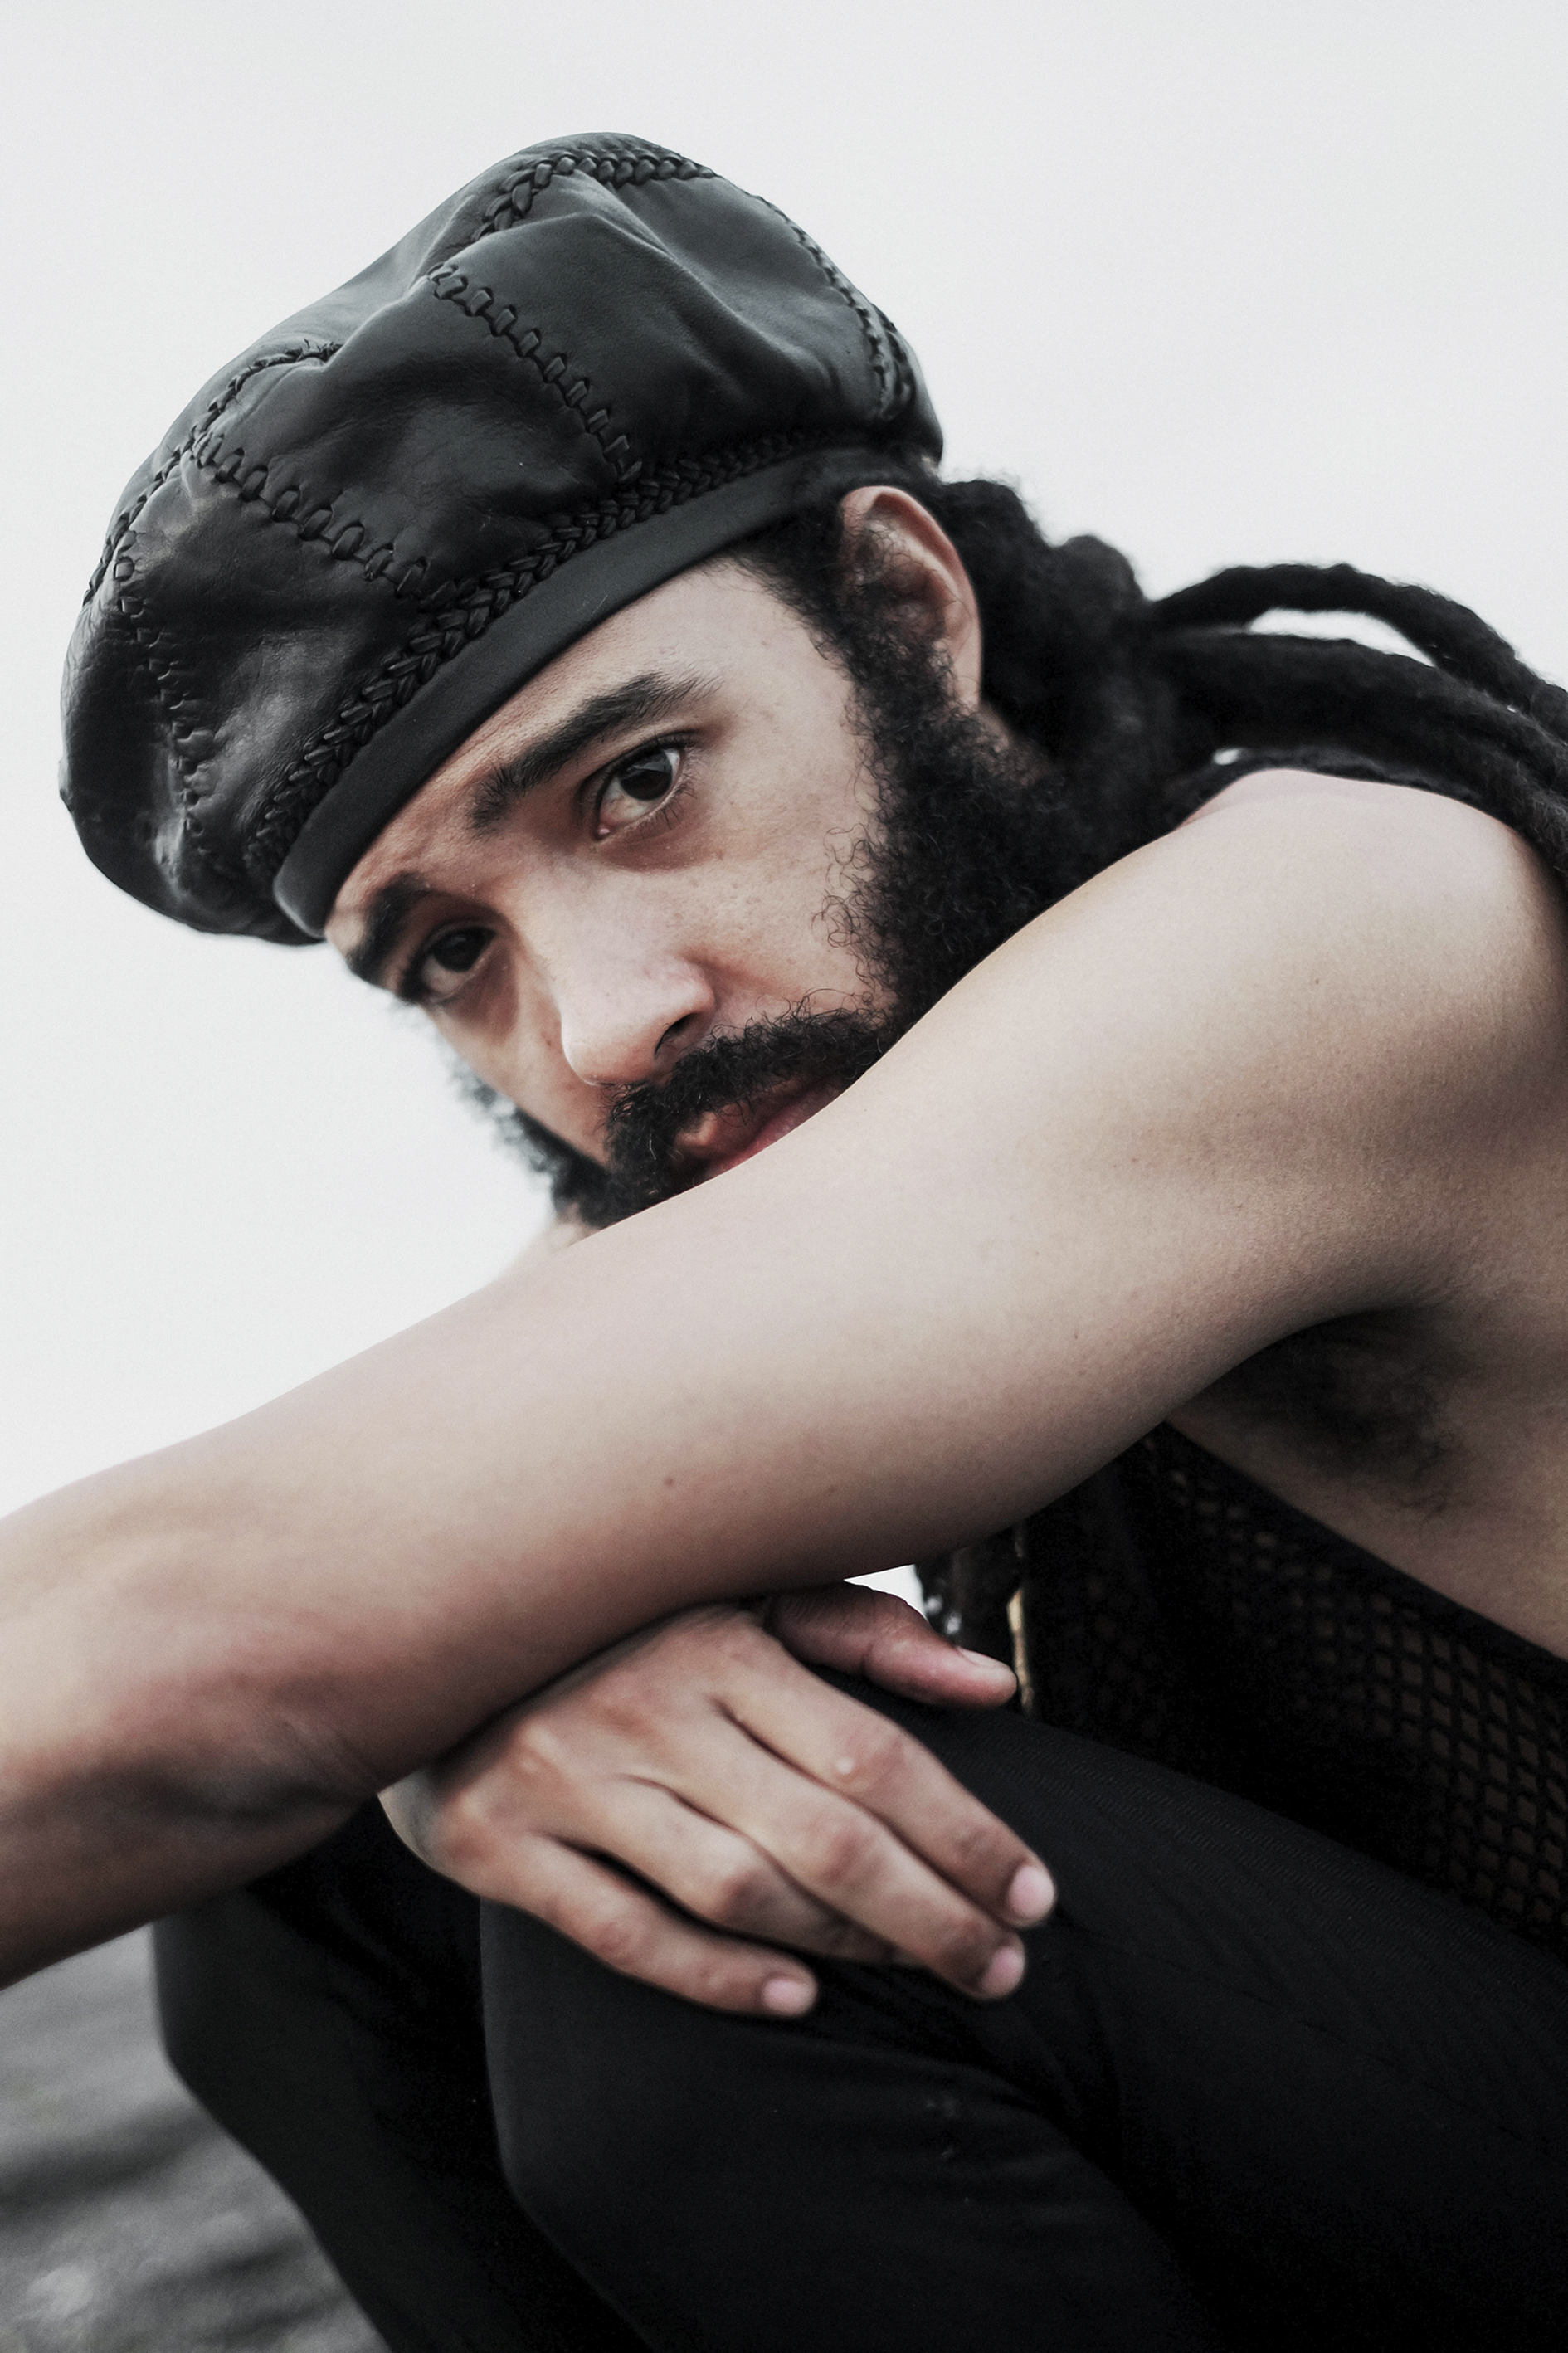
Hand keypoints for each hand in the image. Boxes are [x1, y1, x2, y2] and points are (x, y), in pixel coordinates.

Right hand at [381, 1587, 1053, 2015]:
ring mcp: (562, 1779)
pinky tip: (794, 2000)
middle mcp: (641, 1706)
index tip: (1036, 1893)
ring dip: (845, 1948)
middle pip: (823, 1840)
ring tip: (924, 1972)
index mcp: (714, 1637)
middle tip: (1005, 1968)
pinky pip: (624, 1933)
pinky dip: (716, 1977)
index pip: (872, 1757)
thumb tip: (991, 1683)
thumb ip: (868, 1632)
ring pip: (735, 1891)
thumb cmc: (627, 1619)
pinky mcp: (494, 1845)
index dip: (967, 1835)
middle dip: (934, 1915)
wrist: (421, 1632)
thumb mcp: (746, 1594)